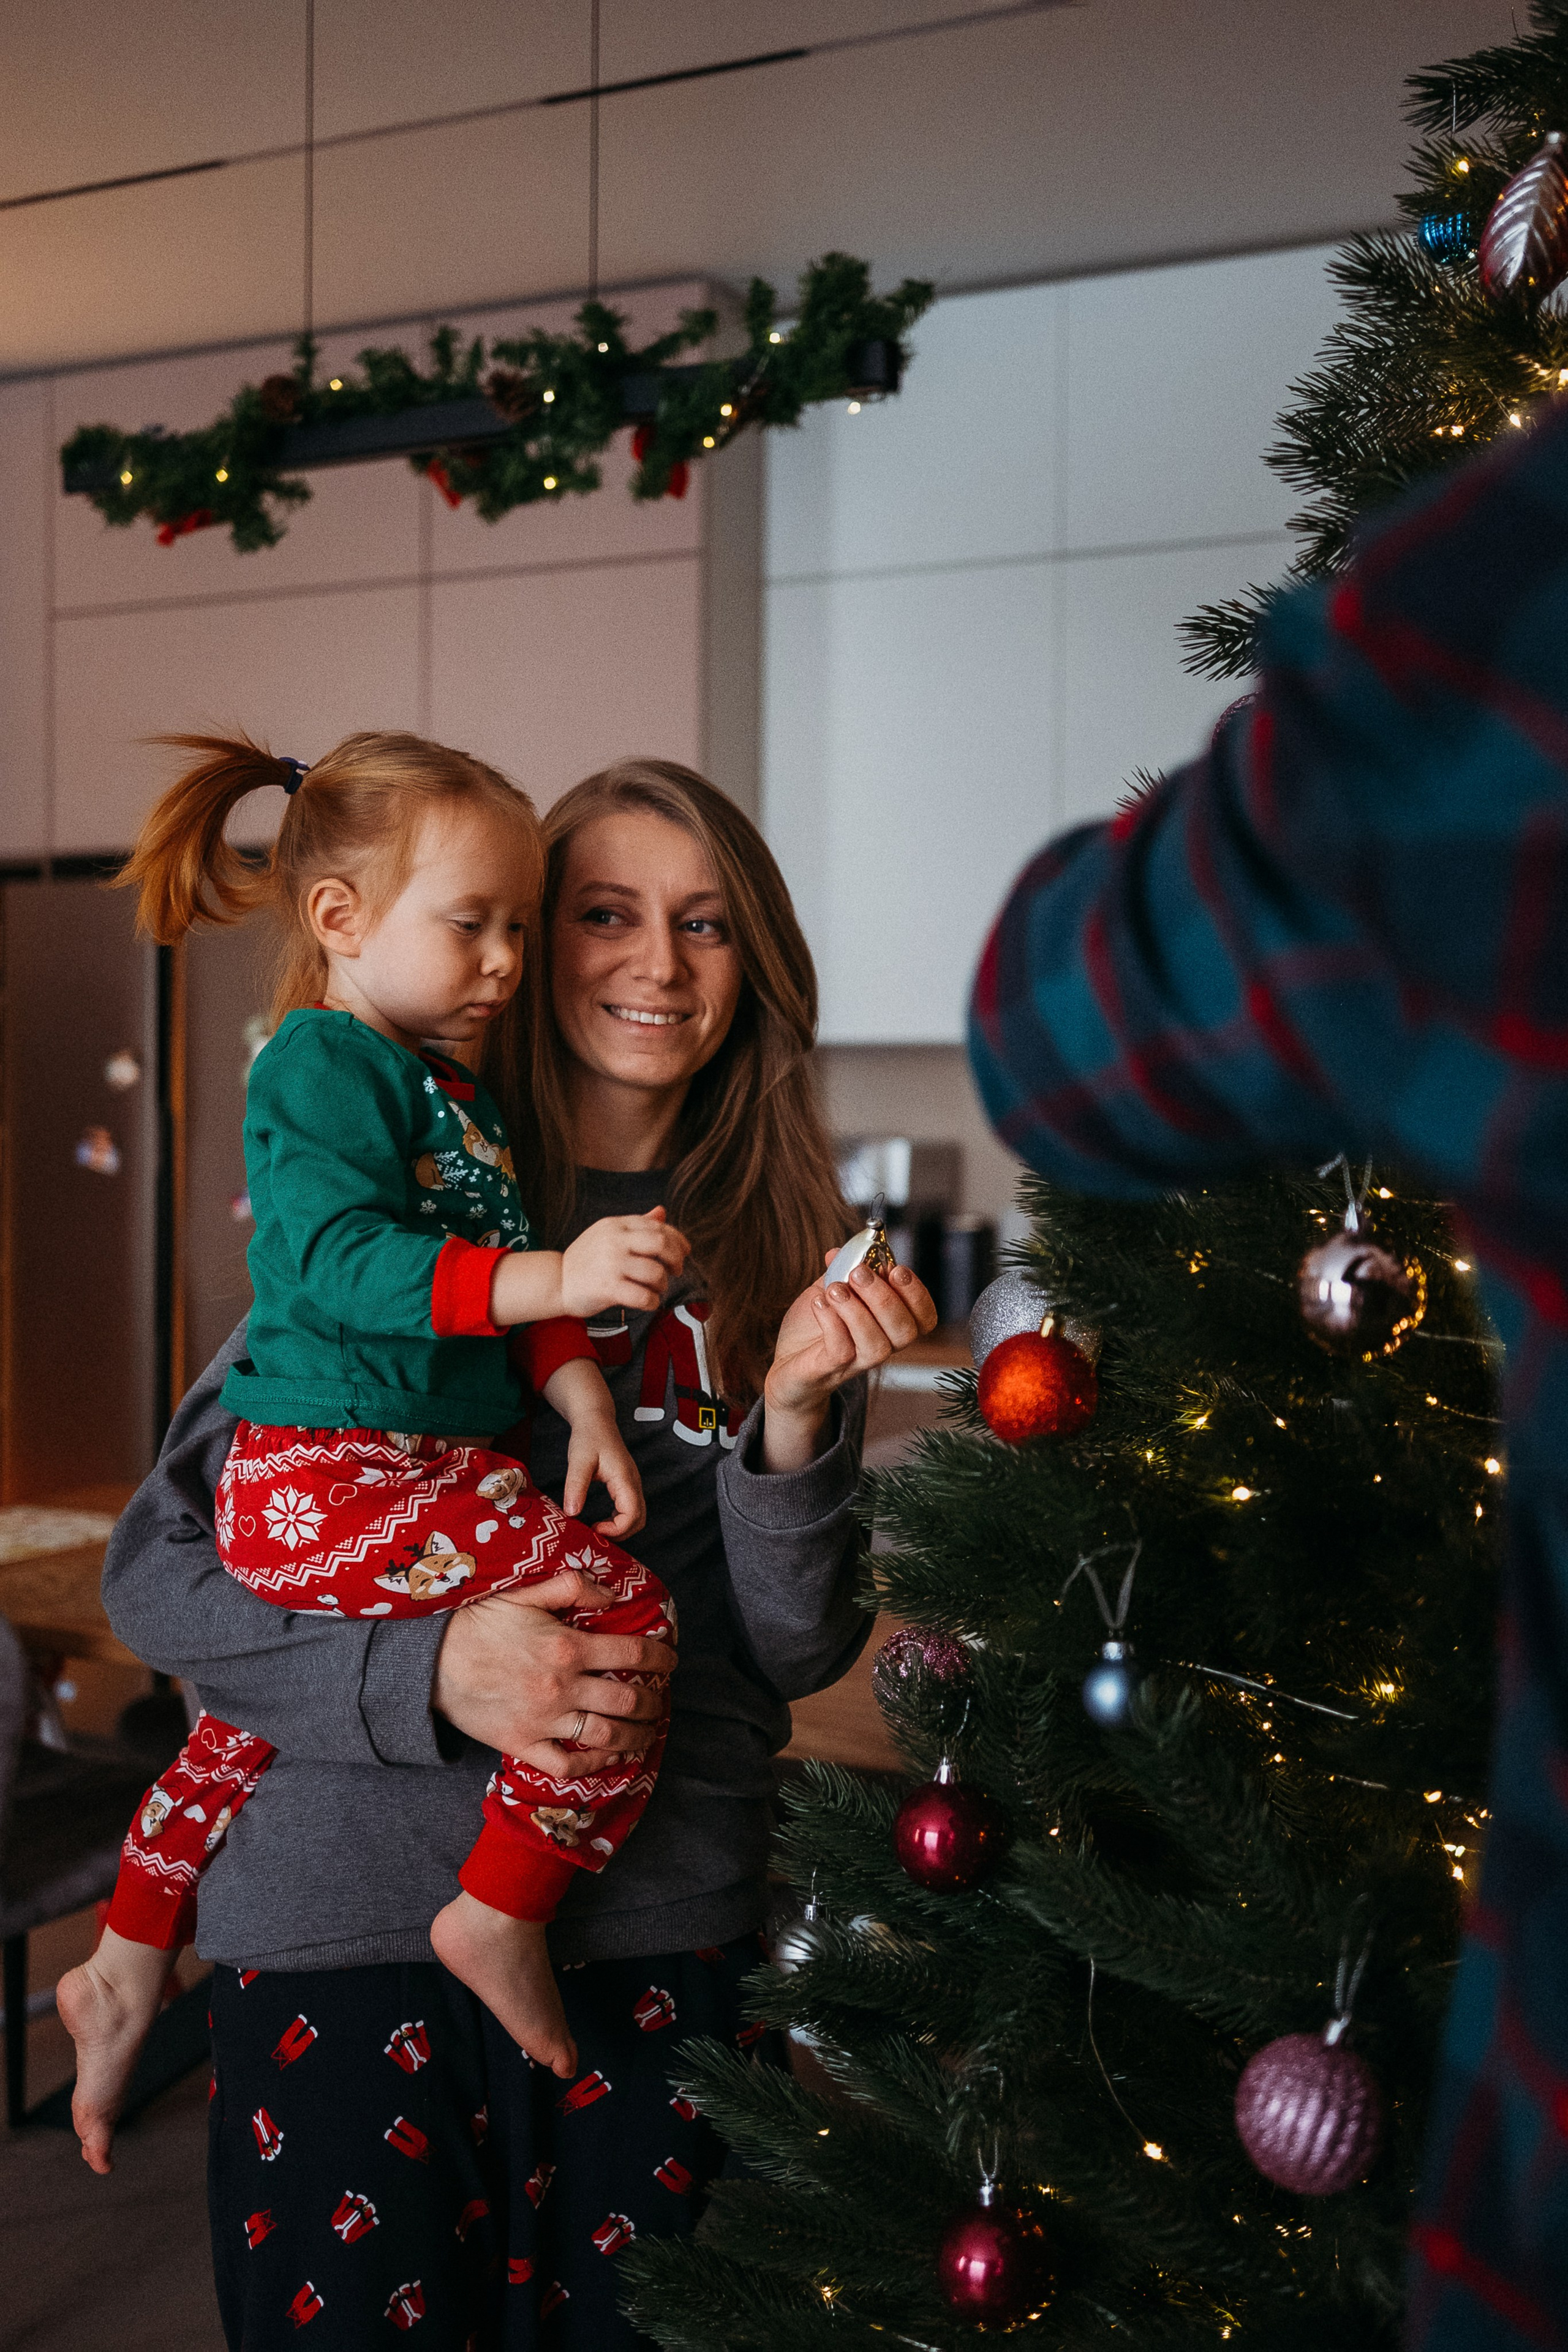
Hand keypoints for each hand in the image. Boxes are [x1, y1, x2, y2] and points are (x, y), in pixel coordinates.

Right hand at [433, 1567, 674, 1771]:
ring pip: (607, 1735)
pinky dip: (594, 1765)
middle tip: (662, 1698)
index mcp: (568, 1646)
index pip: (633, 1652)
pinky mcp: (523, 1744)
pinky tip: (607, 1756)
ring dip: (637, 1735)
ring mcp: (544, 1720)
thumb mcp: (524, 1593)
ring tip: (649, 1731)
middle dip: (655, 1700)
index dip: (661, 1656)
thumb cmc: (477, 1623)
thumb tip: (613, 1593)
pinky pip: (568, 1764)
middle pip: (629, 1700)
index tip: (670, 1659)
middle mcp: (562, 1686)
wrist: (430, 1663)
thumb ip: (572, 1586)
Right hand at [559, 1207, 688, 1319]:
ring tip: (656, 1289)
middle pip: (661, 1243)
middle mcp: (614, 1240)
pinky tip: (648, 1302)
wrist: (556, 1281)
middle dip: (676, 1258)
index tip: (685, 1251)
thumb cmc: (587, 1260)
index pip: (657, 1226)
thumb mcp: (608, 1234)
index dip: (677, 1239)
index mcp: (616, 1224)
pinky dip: (653, 1301)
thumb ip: (636, 1225)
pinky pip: (644, 1296)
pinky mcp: (608, 1288)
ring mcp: (611, 1264)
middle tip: (676, 1270)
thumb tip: (662, 1211)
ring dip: (663, 1284)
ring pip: (655, 1272)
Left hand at [563, 1414, 644, 1537]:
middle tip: (596, 1536)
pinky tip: (602, 1521)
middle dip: (620, 1534)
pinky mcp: (627, 1485)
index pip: (632, 1515)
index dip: (616, 1529)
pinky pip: (630, 1510)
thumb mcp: (578, 1461)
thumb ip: (575, 1486)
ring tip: (598, 1530)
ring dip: (620, 1529)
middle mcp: (633, 1483)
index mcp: (625, 1478)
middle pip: (639, 1520)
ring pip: (637, 1517)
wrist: (596, 1420)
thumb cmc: (588, 1437)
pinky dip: (619, 1521)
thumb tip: (572, 1513)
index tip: (594, 1529)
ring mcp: (632, 1484)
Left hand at [760, 1256, 937, 1472]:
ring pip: (877, 1346)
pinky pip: (841, 1351)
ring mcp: (856, 1363)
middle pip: (905, 1332)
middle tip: (858, 1273)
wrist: (786, 1365)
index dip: (917, 1294)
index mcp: (889, 1326)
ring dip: (858, 1311)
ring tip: (835, 1289)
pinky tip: (819, 1303)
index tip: (896, 1269)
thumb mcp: (829, 1290)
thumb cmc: (814, 1329)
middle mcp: (880, 1346)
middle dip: (885, 1298)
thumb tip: (840, 1250)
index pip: (924, 1318)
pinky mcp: (828, 1370)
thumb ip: (840, 1270)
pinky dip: (832, 1322)